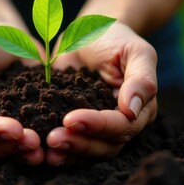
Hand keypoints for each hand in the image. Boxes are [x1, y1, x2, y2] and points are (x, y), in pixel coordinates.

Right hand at [0, 23, 44, 164]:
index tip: (14, 128)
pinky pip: (24, 141)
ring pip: (3, 150)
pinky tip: (51, 143)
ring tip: (42, 147)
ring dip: (21, 152)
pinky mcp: (22, 122)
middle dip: (8, 147)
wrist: (10, 35)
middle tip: (33, 141)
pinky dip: (37, 146)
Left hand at [47, 22, 157, 164]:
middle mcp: (120, 124)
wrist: (88, 33)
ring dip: (68, 151)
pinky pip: (71, 142)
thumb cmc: (115, 39)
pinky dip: (58, 149)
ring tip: (46, 149)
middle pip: (105, 145)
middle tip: (53, 138)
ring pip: (88, 150)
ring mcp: (97, 127)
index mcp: (140, 109)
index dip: (98, 125)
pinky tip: (41, 149)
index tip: (71, 119)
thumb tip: (132, 111)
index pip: (122, 126)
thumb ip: (142, 79)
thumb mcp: (135, 51)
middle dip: (79, 144)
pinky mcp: (76, 124)